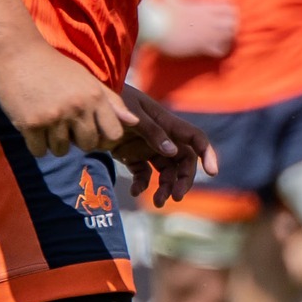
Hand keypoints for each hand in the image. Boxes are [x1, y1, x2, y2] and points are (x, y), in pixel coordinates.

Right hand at [0, 45, 140, 158]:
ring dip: (54, 143)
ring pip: (61, 150)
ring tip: (48, 123)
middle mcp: (78, 108)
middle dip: (79, 141)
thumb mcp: (88, 80)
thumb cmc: (55, 68)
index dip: (105, 139)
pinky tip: (34, 126)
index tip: (93, 133)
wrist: (18, 53)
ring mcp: (54, 117)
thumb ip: (112, 102)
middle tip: (66, 126)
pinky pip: (39, 151)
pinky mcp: (30, 124)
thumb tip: (135, 122)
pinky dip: (36, 145)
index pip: (114, 135)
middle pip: (88, 146)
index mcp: (95, 97)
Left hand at [112, 85, 216, 204]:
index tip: (212, 172)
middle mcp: (163, 137)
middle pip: (183, 162)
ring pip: (165, 172)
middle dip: (183, 180)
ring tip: (157, 203)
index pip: (195, 139)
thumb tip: (173, 152)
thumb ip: (152, 131)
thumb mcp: (133, 113)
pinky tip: (134, 191)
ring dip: (164, 187)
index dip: (208, 154)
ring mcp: (148, 147)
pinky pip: (143, 174)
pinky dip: (142, 184)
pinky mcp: (132, 155)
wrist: (89, 102)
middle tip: (175, 197)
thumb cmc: (114, 99)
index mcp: (168, 123)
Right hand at [146, 0, 236, 58]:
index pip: (229, 3)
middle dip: (232, 23)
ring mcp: (207, 32)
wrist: (156, 27)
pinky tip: (215, 49)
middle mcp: (209, 18)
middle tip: (226, 27)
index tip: (224, 11)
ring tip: (223, 38)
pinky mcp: (202, 46)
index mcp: (204, 5)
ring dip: (229, 36)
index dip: (229, 7)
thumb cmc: (162, 9)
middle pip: (233, 19)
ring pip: (230, 34)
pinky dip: (221, 50)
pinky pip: (221, 50)